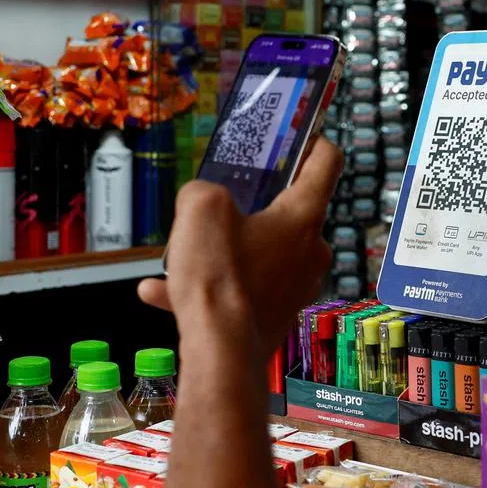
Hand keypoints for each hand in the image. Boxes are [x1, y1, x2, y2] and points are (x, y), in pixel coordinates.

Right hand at [140, 138, 343, 361]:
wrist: (220, 351)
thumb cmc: (220, 277)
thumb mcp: (200, 209)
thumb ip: (203, 191)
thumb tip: (202, 199)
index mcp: (303, 217)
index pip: (326, 164)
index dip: (314, 142)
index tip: (299, 136)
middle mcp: (310, 252)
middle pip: (289, 213)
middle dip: (253, 205)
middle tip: (220, 202)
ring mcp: (296, 286)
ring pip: (257, 255)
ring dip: (220, 251)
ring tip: (180, 256)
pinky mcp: (276, 315)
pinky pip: (241, 290)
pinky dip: (208, 288)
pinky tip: (160, 292)